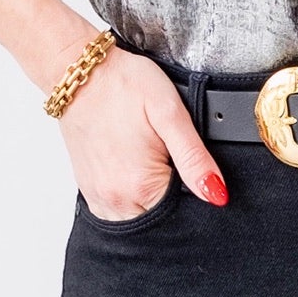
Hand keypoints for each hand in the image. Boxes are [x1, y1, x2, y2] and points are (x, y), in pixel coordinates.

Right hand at [52, 39, 229, 218]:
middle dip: (174, 201)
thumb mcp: (170, 114)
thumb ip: (194, 158)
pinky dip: (131, 200)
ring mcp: (98, 197)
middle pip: (159, 222)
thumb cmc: (123, 86)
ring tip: (152, 163)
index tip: (190, 167)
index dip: (196, 193)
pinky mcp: (88, 190)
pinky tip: (135, 172)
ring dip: (151, 202)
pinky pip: (116, 212)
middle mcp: (115, 199)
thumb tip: (217, 194)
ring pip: (137, 220)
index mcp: (140, 186)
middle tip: (169, 158)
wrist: (80, 74)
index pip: (184, 215)